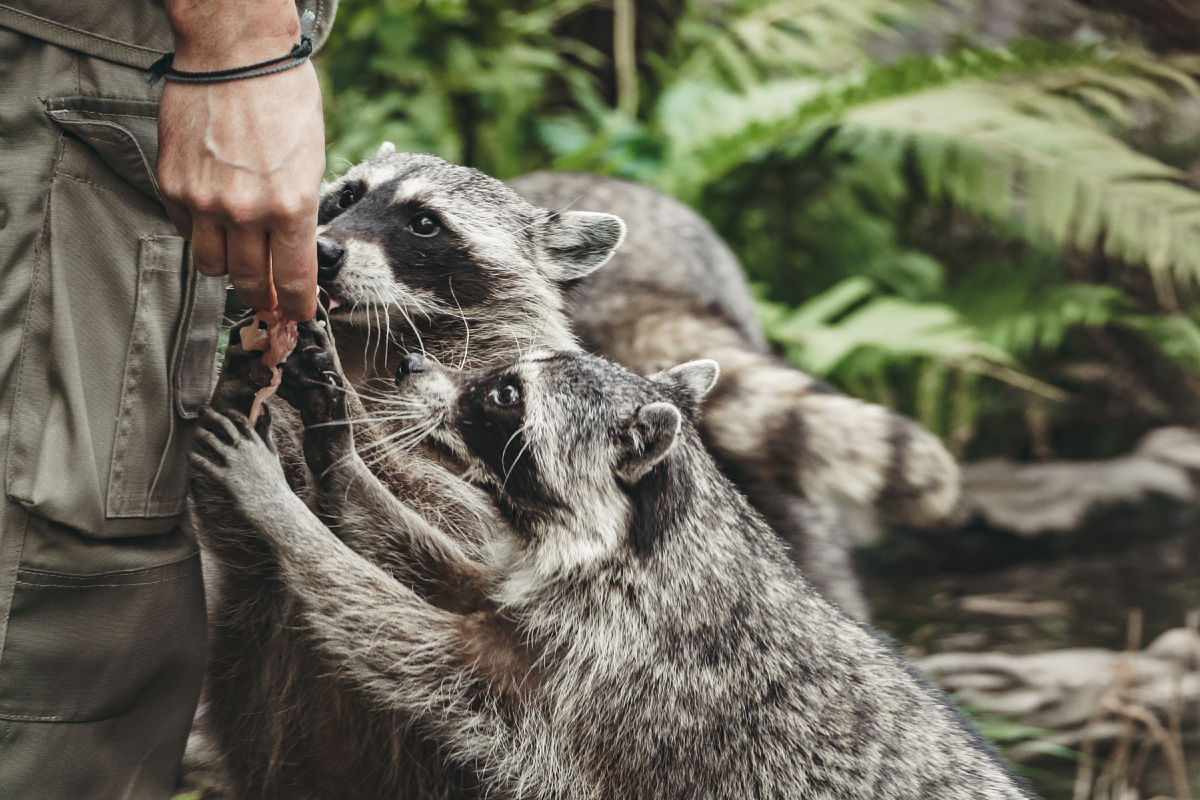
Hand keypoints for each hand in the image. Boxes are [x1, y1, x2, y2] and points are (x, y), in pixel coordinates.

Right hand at [157, 37, 324, 320]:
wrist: (235, 54)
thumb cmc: (283, 98)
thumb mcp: (311, 161)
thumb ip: (301, 209)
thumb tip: (296, 247)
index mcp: (291, 206)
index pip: (294, 279)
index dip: (297, 306)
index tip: (298, 316)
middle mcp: (246, 211)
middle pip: (250, 281)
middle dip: (262, 299)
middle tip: (268, 303)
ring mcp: (205, 200)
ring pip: (212, 265)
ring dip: (228, 269)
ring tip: (239, 259)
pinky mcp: (173, 185)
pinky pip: (185, 230)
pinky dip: (200, 233)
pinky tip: (213, 219)